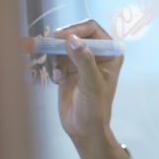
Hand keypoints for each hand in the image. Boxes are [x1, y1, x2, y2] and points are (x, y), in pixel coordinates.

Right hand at [52, 20, 123, 149]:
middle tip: (47, 46)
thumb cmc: (95, 108)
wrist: (84, 129)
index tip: (60, 37)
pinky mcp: (69, 69)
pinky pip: (56, 58)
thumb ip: (83, 60)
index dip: (75, 29)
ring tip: (59, 75)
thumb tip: (72, 39)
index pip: (92, 28)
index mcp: (110, 52)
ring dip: (56, 56)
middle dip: (61, 41)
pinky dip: (54, 66)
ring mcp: (82, 60)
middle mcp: (97, 53)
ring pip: (63, 45)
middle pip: (75, 33)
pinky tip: (58, 81)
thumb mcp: (91, 83)